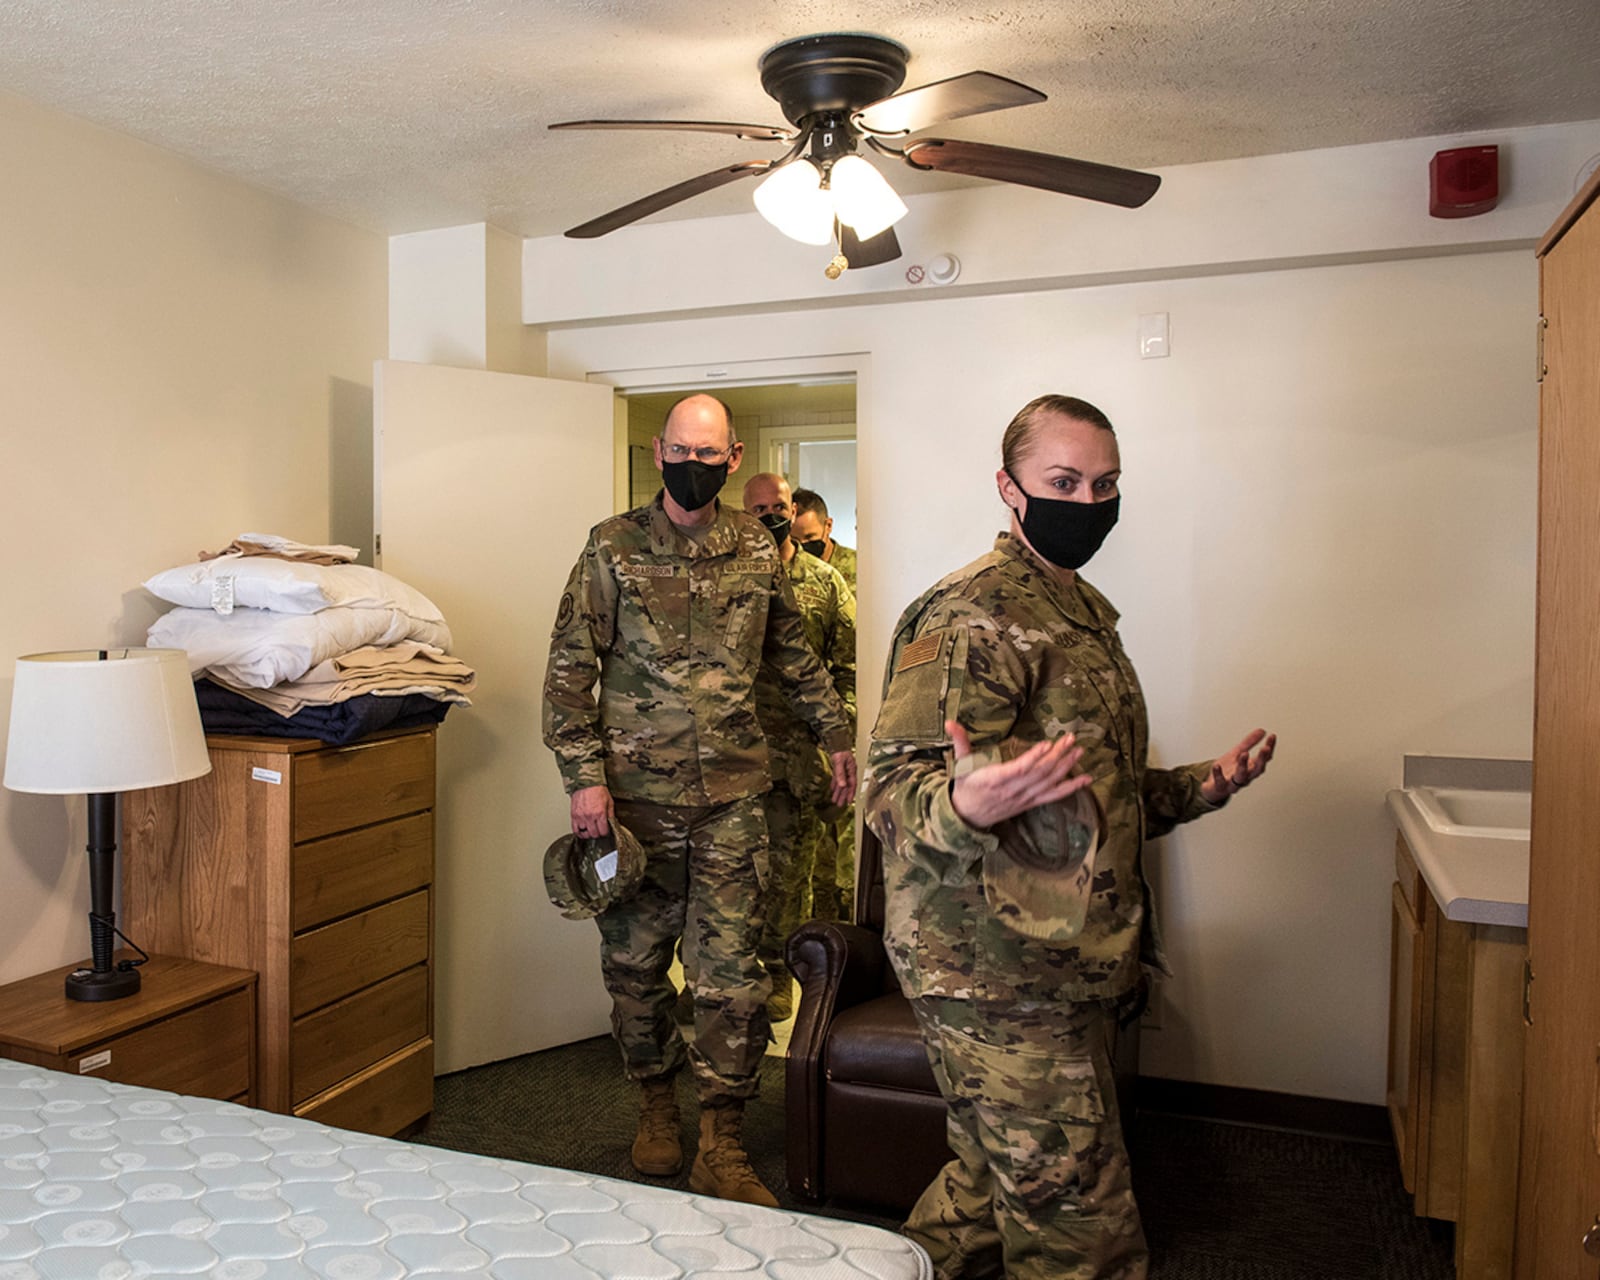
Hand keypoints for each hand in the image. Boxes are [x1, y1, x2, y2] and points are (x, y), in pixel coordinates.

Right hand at [571, 785, 613, 837]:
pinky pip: (575, 829)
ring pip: (584, 833)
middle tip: (598, 830)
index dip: (605, 832)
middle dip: (597, 833)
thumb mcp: (609, 801)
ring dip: (588, 833)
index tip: (605, 830)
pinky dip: (579, 833)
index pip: (603, 831)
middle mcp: (590, 817)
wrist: (586, 782)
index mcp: (600, 814)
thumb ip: (611, 814)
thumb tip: (612, 823)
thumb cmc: (598, 790)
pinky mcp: (574, 815)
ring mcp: (581, 817)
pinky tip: (582, 831)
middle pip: (594, 834)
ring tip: (590, 830)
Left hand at [829, 750, 857, 807]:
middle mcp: (848, 771)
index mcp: (852, 770)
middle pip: (846, 786)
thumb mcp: (840, 762)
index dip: (850, 793)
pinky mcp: (839, 769)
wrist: (836, 743)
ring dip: (838, 792)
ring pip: (841, 784)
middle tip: (840, 804)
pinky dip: (835, 785)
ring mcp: (844, 770)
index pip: (852, 785)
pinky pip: (837, 779)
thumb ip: (840, 774)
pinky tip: (833, 789)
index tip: (848, 801)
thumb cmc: (840, 750)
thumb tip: (842, 785)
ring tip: (835, 800)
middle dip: (843, 796)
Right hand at [946, 720, 1092, 829]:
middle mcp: (1013, 790)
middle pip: (1039, 773)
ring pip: (1049, 783)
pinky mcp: (1031, 803)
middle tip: (1070, 739)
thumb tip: (950, 723)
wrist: (967, 816)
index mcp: (995, 779)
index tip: (1047, 744)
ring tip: (1079, 751)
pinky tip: (1086, 780)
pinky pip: (1054, 796)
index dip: (1034, 758)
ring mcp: (1024, 798)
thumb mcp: (960, 764)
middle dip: (1057, 756)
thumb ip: (959, 742)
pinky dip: (1071, 788)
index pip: (1019, 769)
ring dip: (1066, 767)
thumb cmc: (965, 787)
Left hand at [1200, 729, 1276, 805]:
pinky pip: (1220, 782)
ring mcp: (1233, 783)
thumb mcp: (1237, 753)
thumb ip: (1249, 742)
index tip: (1272, 736)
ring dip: (1243, 766)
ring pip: (1241, 777)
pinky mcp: (1220, 787)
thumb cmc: (1227, 770)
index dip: (1269, 747)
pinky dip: (1218, 774)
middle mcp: (1245, 776)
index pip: (1264, 758)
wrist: (1213, 787)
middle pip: (1257, 770)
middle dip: (1262, 759)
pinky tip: (1217, 765)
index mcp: (1251, 768)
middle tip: (1265, 748)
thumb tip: (1262, 731)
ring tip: (1244, 754)